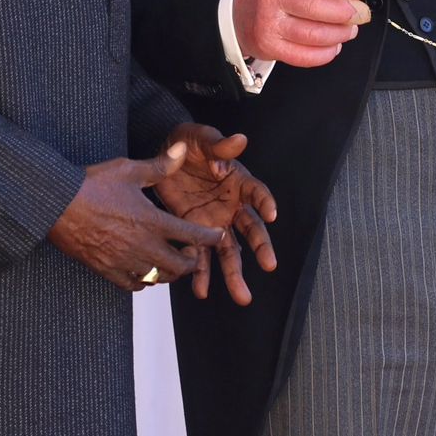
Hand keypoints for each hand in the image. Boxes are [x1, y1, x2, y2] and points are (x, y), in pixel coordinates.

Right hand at [48, 143, 224, 291]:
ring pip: (159, 279)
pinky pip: (134, 286)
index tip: (218, 237)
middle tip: (192, 251)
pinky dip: (145, 281)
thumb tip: (181, 150)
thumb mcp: (128, 170)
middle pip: (179, 266)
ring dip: (170, 272)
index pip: (191, 235)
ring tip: (170, 260)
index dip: (209, 238)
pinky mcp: (108, 271)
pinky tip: (145, 271)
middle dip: (192, 260)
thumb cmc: (92, 185)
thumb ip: (159, 166)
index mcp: (152, 221)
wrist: (58, 205)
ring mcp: (125, 262)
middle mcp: (142, 246)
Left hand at [156, 123, 277, 306]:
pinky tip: (200, 290)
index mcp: (238, 181)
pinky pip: (199, 255)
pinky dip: (200, 273)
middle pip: (250, 229)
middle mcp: (232, 206)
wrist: (164, 156)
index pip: (257, 193)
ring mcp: (215, 222)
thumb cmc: (190, 143)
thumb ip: (219, 145)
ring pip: (229, 251)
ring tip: (241, 296)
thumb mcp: (202, 138)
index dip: (265, 202)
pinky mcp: (194, 232)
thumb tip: (239, 140)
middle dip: (260, 248)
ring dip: (234, 273)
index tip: (271, 214)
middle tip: (269, 264)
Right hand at [234, 0, 369, 66]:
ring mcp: (269, 23)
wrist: (242, 7)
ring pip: (313, 34)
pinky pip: (304, 56)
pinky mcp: (270, 46)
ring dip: (340, 33)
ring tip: (349, 29)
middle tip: (360, 13)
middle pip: (314, 6)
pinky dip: (326, 53)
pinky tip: (334, 44)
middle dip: (346, 12)